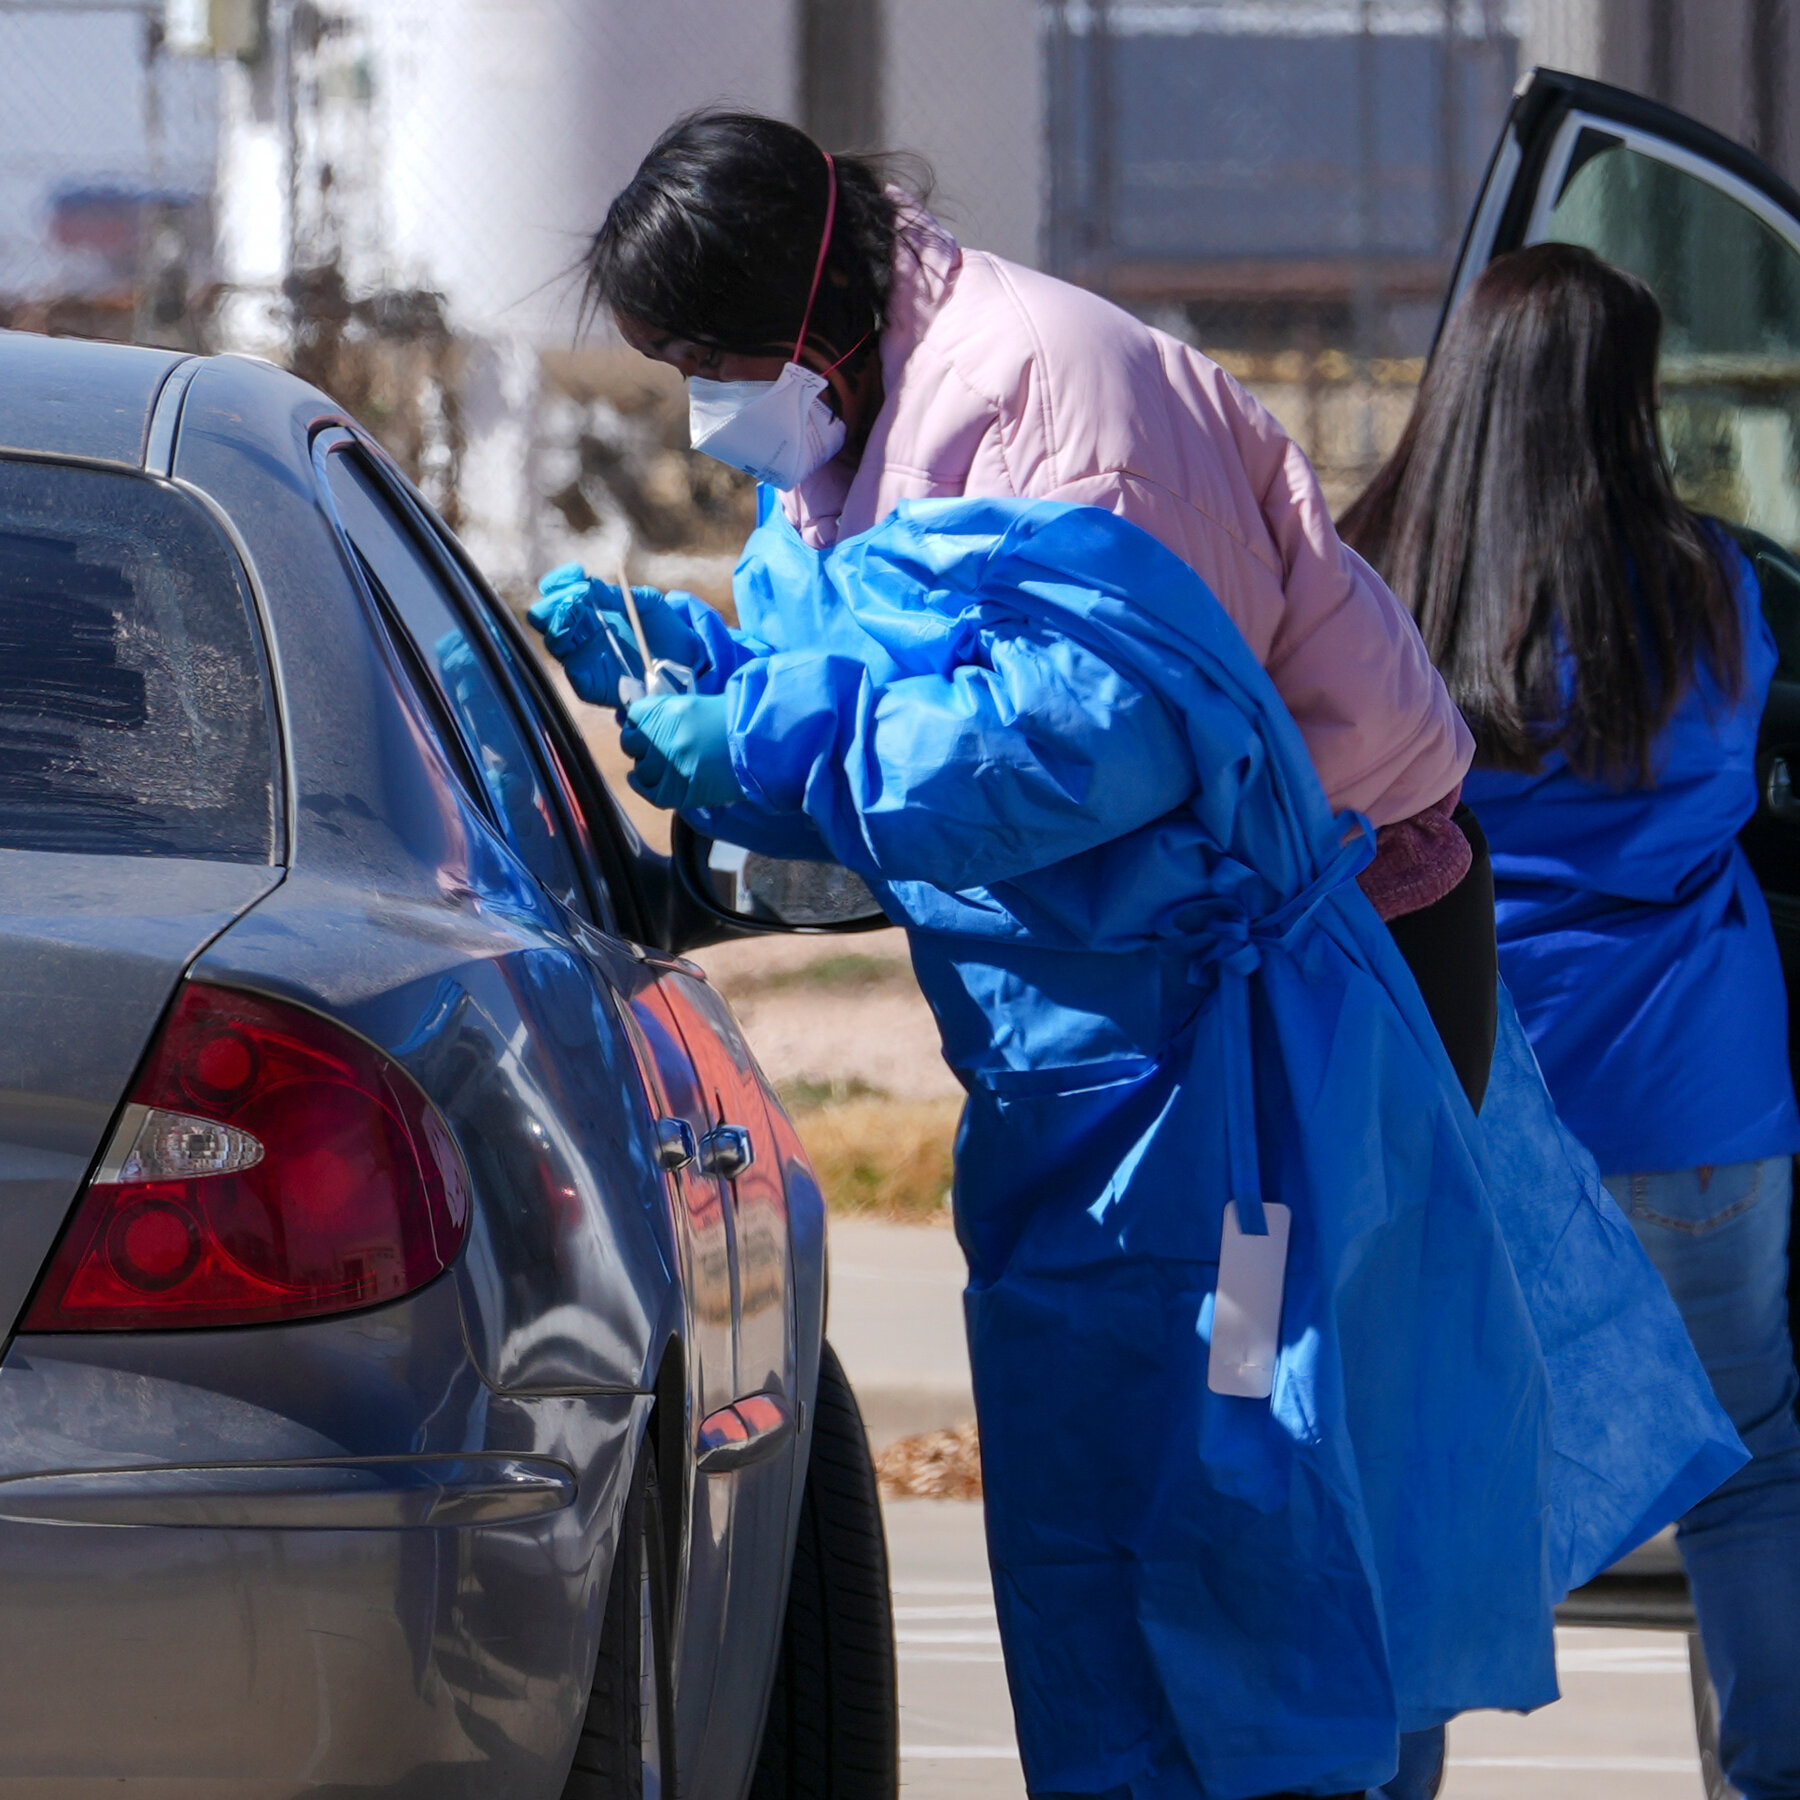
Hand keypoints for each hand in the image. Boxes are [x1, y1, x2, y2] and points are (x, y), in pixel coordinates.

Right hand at [526, 565, 704, 707]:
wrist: (687, 661)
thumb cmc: (664, 628)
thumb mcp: (647, 603)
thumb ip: (618, 595)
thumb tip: (590, 586)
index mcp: (588, 610)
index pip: (557, 593)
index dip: (559, 582)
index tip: (575, 573)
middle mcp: (578, 633)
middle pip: (544, 618)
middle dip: (553, 604)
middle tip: (573, 597)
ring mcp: (582, 659)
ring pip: (554, 642)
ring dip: (562, 623)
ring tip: (580, 611)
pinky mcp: (590, 684)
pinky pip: (574, 670)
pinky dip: (580, 654)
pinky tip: (597, 641)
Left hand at [619, 694, 743, 810]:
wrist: (760, 748)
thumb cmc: (734, 722)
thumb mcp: (695, 705)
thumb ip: (668, 712)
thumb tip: (640, 721)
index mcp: (665, 711)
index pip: (634, 716)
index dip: (642, 721)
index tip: (649, 726)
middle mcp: (661, 739)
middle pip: (631, 743)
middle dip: (642, 744)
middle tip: (658, 746)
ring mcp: (667, 767)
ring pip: (641, 769)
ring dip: (649, 766)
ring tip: (667, 764)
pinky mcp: (677, 791)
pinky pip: (650, 792)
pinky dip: (644, 787)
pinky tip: (645, 781)